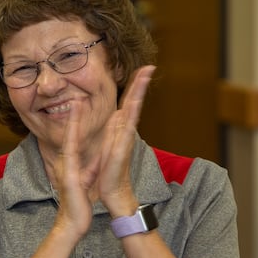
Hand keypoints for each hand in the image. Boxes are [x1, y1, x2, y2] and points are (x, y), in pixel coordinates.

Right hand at [51, 94, 96, 237]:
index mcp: (71, 164)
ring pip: (69, 140)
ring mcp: (66, 168)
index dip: (77, 123)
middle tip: (78, 99)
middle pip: (69, 135)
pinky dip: (72, 140)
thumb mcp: (86, 181)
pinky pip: (71, 154)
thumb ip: (90, 169)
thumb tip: (97, 159)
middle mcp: (66, 163)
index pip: (75, 139)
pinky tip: (75, 129)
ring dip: (72, 123)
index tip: (81, 107)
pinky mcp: (69, 174)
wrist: (71, 223)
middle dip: (73, 117)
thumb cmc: (77, 204)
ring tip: (76, 105)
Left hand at [98, 65, 154, 215]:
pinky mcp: (123, 145)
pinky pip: (129, 124)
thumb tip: (117, 114)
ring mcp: (126, 136)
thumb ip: (114, 129)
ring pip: (134, 109)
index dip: (133, 88)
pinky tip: (135, 100)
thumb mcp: (108, 144)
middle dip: (140, 83)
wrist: (114, 191)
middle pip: (134, 101)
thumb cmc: (110, 171)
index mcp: (120, 129)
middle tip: (149, 66)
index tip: (140, 71)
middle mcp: (126, 130)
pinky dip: (133, 110)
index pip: (127, 103)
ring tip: (146, 74)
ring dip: (139, 91)